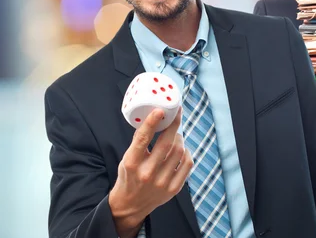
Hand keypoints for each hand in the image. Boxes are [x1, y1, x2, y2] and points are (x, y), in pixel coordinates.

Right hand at [109, 107, 191, 236]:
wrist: (131, 205)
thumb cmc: (129, 176)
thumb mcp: (127, 158)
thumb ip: (139, 141)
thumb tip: (153, 118)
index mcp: (132, 163)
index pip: (143, 139)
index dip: (152, 122)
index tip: (160, 110)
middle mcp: (147, 173)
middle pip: (166, 143)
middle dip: (174, 125)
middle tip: (176, 115)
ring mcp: (162, 182)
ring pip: (179, 151)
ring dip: (179, 138)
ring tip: (175, 135)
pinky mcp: (174, 189)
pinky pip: (188, 163)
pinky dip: (186, 152)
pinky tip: (181, 150)